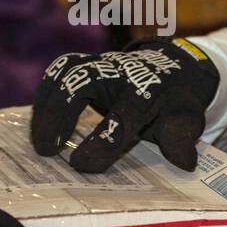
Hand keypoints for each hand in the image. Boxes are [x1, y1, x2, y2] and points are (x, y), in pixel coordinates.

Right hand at [31, 36, 218, 172]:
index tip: (78, 164)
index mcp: (147, 90)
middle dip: (59, 115)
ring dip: (46, 106)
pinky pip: (59, 72)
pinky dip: (45, 95)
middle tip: (46, 151)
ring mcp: (100, 62)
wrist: (171, 67)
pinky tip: (39, 122)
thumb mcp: (187, 120)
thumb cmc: (174, 101)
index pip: (122, 116)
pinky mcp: (86, 62)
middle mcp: (120, 72)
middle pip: (81, 82)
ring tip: (39, 141)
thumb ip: (181, 139)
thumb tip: (183, 162)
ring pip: (65, 73)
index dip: (101, 142)